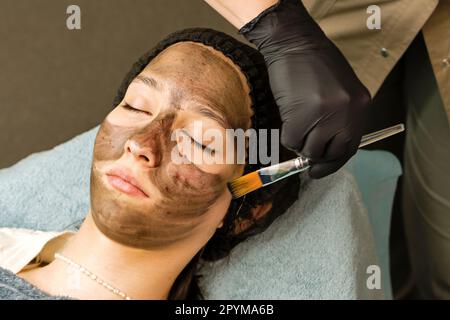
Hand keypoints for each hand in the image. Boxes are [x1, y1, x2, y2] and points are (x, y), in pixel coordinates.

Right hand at [240, 0, 370, 177]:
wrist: (295, 44)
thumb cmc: (315, 65)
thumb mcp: (340, 92)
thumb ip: (339, 119)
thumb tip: (324, 148)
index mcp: (361, 107)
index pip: (350, 147)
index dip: (333, 162)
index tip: (319, 170)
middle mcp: (347, 114)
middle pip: (331, 153)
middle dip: (316, 157)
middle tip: (304, 153)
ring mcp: (325, 115)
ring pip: (309, 149)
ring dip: (299, 142)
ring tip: (296, 122)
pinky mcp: (302, 116)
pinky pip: (291, 140)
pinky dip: (287, 134)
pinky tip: (288, 116)